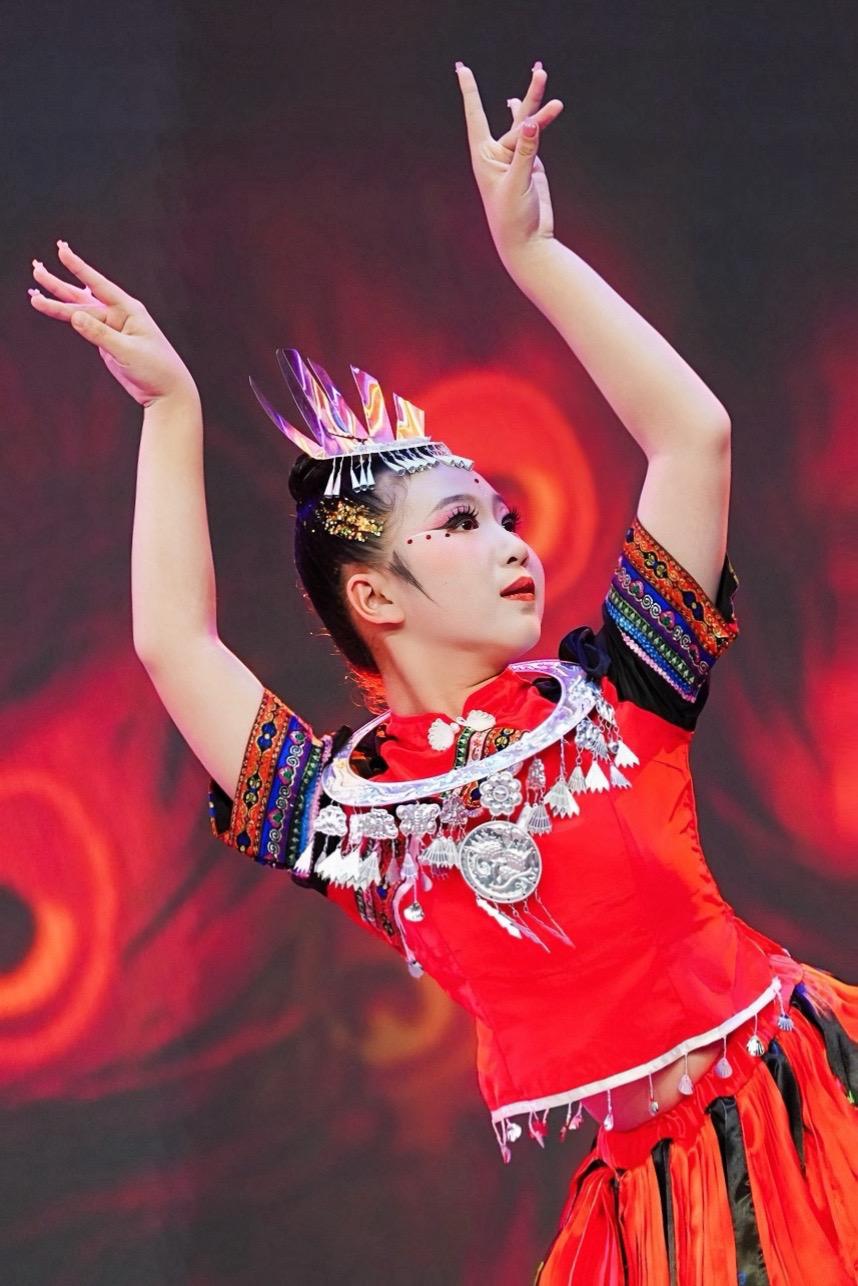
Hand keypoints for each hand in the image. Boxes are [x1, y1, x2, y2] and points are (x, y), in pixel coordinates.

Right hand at [28, 242, 196, 408]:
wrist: (166, 391)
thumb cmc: (156, 369)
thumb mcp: (127, 351)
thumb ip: (100, 334)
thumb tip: (74, 317)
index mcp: (129, 310)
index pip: (99, 285)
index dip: (79, 268)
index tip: (62, 251)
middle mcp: (119, 314)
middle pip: (83, 297)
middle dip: (59, 285)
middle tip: (36, 269)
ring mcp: (112, 328)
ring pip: (80, 312)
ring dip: (58, 303)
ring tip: (34, 294)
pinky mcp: (107, 341)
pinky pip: (84, 326)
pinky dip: (69, 319)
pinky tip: (58, 309)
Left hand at [455, 61, 563, 267]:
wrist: (527, 242)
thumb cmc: (514, 217)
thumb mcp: (518, 182)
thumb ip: (525, 151)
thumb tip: (530, 121)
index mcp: (484, 157)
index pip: (476, 117)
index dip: (470, 92)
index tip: (462, 69)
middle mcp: (497, 155)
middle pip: (515, 121)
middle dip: (531, 98)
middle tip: (541, 71)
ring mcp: (515, 159)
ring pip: (527, 127)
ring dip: (538, 108)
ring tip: (547, 80)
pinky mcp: (531, 166)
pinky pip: (533, 137)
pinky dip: (533, 121)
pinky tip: (522, 105)